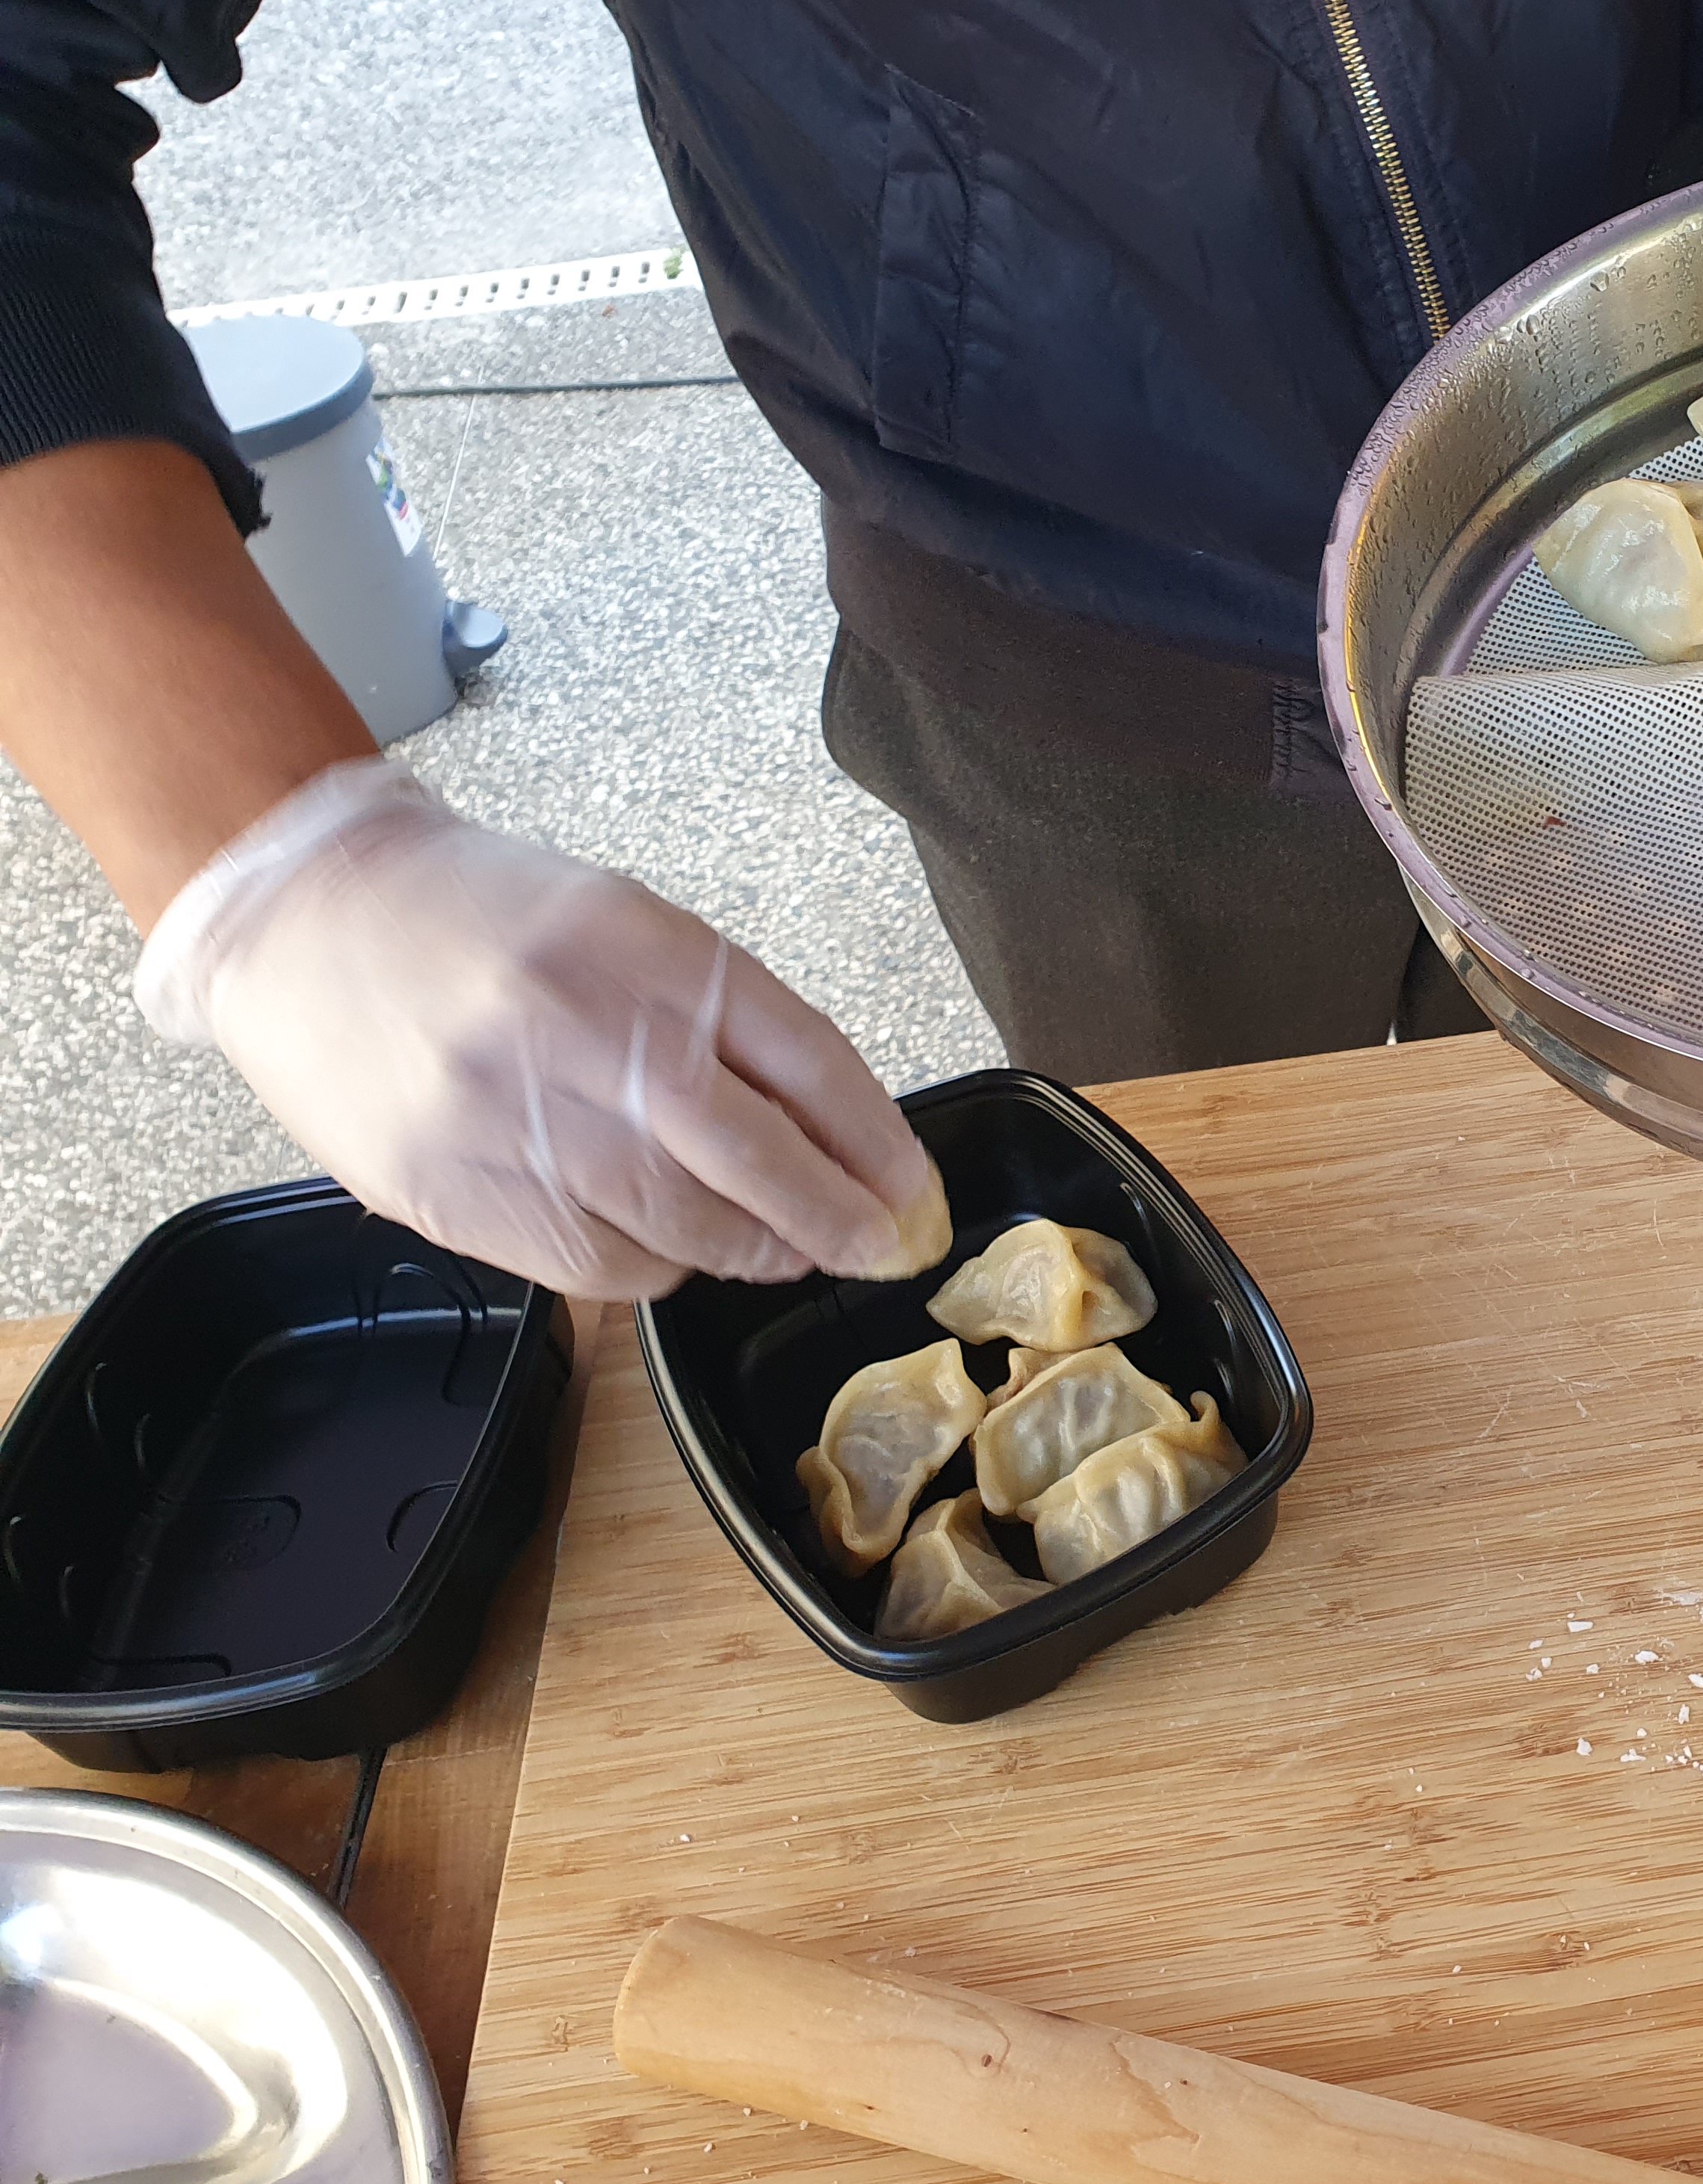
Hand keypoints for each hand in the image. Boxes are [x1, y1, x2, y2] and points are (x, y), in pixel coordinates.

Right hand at [136, 759, 949, 1301]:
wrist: (306, 914)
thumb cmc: (486, 921)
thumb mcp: (630, 928)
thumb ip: (728, 1023)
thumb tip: (838, 1142)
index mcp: (649, 952)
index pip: (808, 1065)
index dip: (880, 1147)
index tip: (915, 1196)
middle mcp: (586, 1033)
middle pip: (758, 1162)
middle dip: (837, 1223)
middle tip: (878, 1251)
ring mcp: (514, 1119)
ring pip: (682, 1230)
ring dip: (752, 1251)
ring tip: (778, 1247)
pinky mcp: (454, 1192)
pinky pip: (597, 1267)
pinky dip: (653, 1270)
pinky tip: (664, 1247)